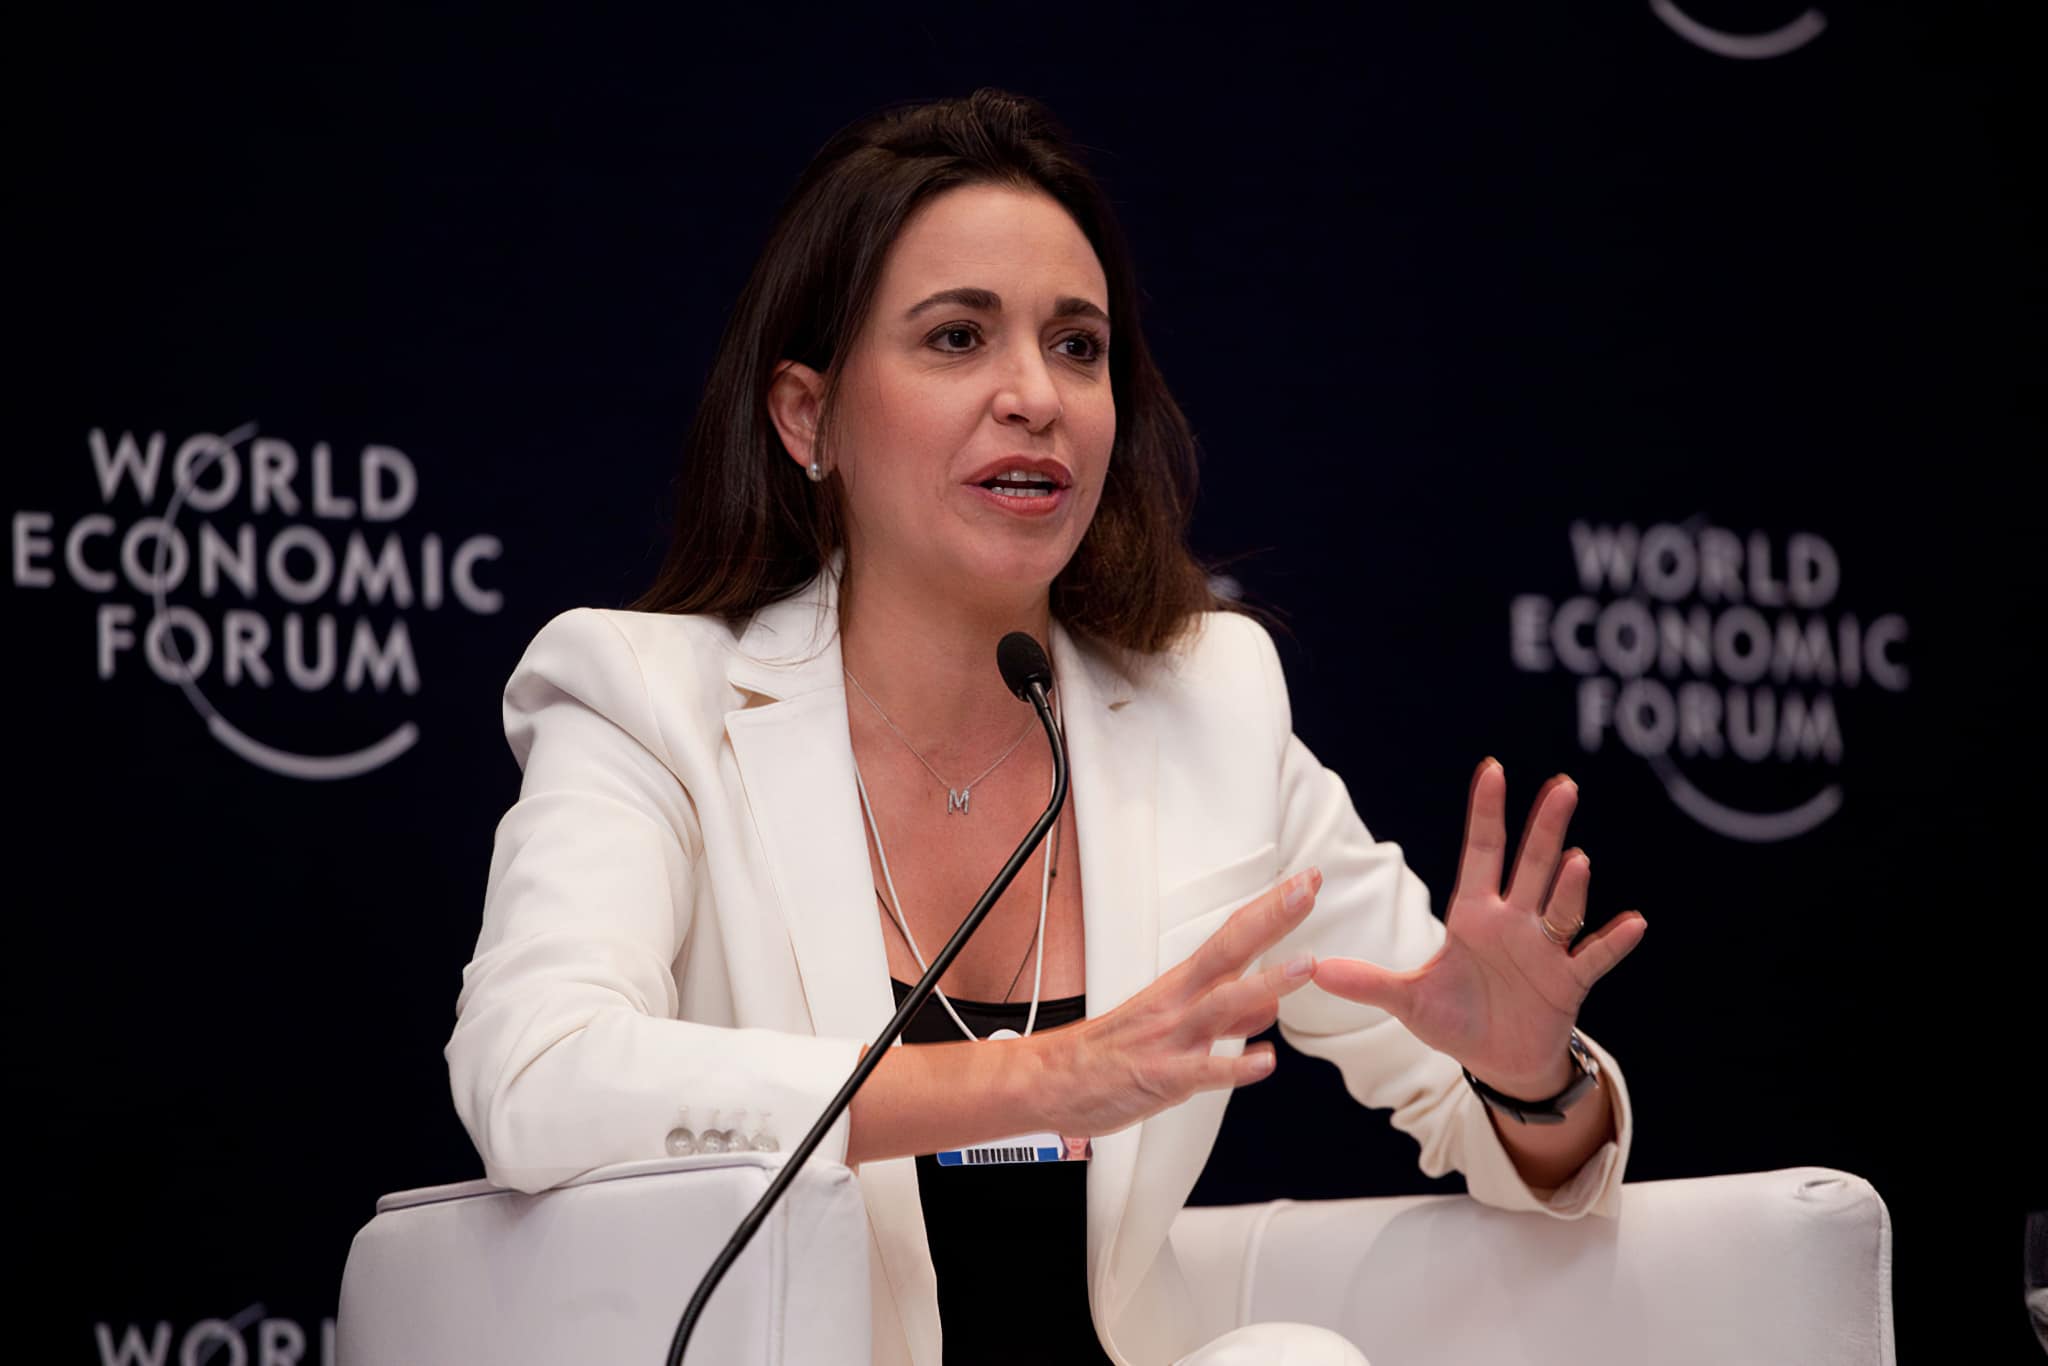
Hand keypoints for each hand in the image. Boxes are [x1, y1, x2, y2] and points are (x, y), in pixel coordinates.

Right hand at [1027, 868, 1323, 1137]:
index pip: (1232, 935)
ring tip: (1304, 966)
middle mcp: (1178, 1003)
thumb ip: (1227, 1016)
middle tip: (1306, 889)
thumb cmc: (1111, 1052)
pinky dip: (1233, 1066)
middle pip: (1229, 950)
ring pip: (1221, 1004)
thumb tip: (1271, 1006)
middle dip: (1271, 919)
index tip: (1305, 882)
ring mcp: (1170, 1037)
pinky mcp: (1161, 1076)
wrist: (1052, 1080)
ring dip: (1265, 984)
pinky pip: (1201, 1071)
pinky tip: (1265, 1062)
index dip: (1269, 909)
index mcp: (1181, 985)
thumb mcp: (1173, 1025)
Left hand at [1311, 760, 1646, 1096]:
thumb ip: (1369, 982)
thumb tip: (1314, 969)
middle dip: (1544, 828)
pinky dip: (1612, 942)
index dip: (1487, 813)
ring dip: (1571, 887)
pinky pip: (1593, 957)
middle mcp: (1514, 922)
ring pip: (1561, 907)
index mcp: (1474, 916)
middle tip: (1562, 786)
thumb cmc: (1455, 1019)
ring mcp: (1545, 950)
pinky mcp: (1568, 983)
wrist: (1497, 1062)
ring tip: (1578, 859)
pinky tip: (1633, 921)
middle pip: (1531, 866)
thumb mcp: (1409, 1000)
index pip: (1481, 853)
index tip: (1493, 768)